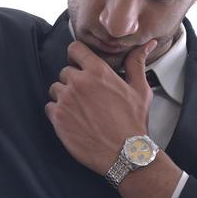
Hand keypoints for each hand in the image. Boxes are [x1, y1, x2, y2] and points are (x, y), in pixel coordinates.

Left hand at [45, 39, 157, 173]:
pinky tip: (73, 120)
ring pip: (55, 89)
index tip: (81, 66)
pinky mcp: (58, 118)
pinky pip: (49, 107)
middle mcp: (79, 82)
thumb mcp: (140, 89)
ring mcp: (66, 100)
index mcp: (98, 71)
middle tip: (87, 96)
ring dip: (64, 96)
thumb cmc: (133, 122)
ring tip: (80, 109)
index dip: (77, 57)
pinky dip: (58, 112)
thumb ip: (137, 63)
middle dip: (73, 81)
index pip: (75, 49)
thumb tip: (147, 44)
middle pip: (65, 71)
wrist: (125, 154)